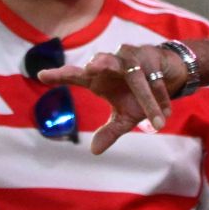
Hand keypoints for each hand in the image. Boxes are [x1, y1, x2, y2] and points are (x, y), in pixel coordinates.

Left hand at [39, 42, 186, 153]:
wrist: (167, 75)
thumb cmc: (138, 95)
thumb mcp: (125, 117)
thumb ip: (110, 131)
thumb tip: (94, 152)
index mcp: (98, 78)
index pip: (75, 76)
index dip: (59, 75)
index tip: (41, 76)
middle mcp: (111, 64)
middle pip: (103, 63)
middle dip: (99, 63)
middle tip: (90, 68)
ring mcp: (132, 58)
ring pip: (134, 75)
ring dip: (142, 93)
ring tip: (143, 104)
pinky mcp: (151, 58)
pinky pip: (155, 81)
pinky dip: (160, 98)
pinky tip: (165, 114)